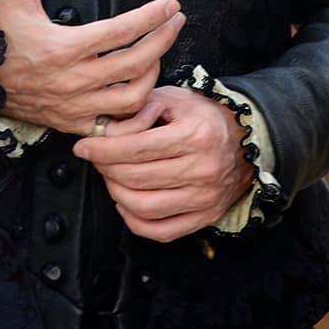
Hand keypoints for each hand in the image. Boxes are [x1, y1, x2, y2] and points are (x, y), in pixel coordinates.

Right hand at [0, 0, 184, 136]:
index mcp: (64, 46)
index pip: (123, 30)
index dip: (153, 16)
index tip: (169, 6)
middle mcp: (74, 79)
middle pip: (137, 62)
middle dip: (164, 39)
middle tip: (175, 23)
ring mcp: (74, 105)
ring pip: (132, 97)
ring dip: (153, 74)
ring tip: (157, 55)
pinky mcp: (71, 122)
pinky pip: (115, 125)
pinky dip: (134, 111)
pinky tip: (140, 93)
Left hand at [73, 86, 251, 241]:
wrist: (245, 139)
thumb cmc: (204, 116)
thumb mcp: (173, 98)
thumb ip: (138, 109)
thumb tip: (104, 128)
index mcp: (194, 136)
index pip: (135, 148)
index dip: (101, 149)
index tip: (83, 147)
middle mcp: (202, 169)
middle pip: (135, 177)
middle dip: (105, 168)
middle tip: (96, 158)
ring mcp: (204, 198)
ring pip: (144, 206)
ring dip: (116, 193)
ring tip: (110, 177)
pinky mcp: (205, 217)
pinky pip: (161, 231)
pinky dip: (135, 220)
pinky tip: (126, 202)